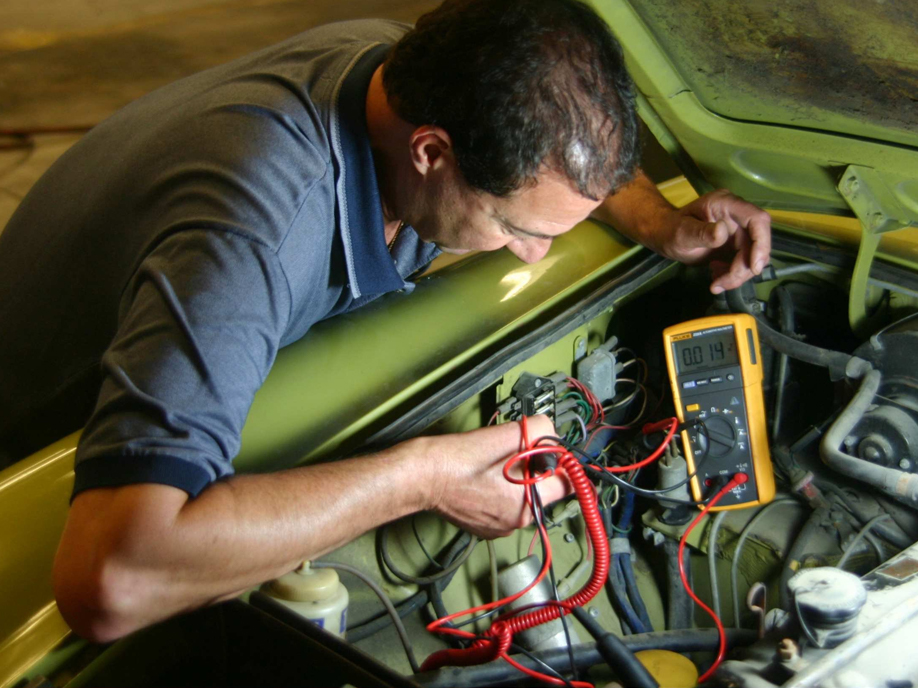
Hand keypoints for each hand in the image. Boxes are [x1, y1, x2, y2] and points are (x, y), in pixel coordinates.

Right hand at [421, 415, 572, 538]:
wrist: (420, 477)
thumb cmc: (455, 461)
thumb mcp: (504, 434)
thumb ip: (539, 429)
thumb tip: (551, 431)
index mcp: (527, 504)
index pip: (569, 484)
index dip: (561, 462)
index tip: (550, 451)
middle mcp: (517, 522)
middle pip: (544, 489)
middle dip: (535, 468)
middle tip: (512, 453)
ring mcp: (500, 527)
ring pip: (524, 497)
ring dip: (517, 480)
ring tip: (493, 465)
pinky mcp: (486, 526)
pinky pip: (506, 506)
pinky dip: (501, 491)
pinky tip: (484, 478)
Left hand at [660, 189, 771, 293]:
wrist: (665, 235)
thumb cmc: (670, 230)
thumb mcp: (682, 233)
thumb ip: (702, 233)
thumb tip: (722, 232)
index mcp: (726, 204)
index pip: (757, 219)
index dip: (761, 243)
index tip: (754, 268)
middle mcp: (737, 215)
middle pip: (757, 242)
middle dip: (745, 267)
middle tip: (724, 283)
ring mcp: (738, 230)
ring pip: (752, 256)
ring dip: (738, 275)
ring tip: (716, 283)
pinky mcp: (736, 245)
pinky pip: (743, 262)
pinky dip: (733, 275)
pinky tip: (716, 277)